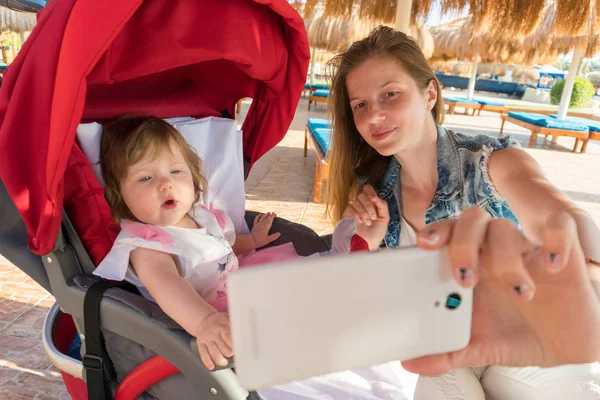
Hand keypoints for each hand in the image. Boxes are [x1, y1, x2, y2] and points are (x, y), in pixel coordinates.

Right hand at [195, 312, 233, 369]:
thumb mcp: (228, 318)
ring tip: (224, 362)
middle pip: (222, 347)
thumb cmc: (220, 321)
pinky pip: (203, 354)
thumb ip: (235, 325)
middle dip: (228, 353)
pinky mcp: (201, 344)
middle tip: (232, 354)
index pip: (228, 337)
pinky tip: (212, 366)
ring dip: (220, 360)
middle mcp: (214, 333)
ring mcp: (207, 339)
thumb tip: (246, 332)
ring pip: (213, 352)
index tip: (238, 350)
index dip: (233, 345)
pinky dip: (207, 362)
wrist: (204, 319)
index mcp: (222, 326)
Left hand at [251, 212, 280, 248]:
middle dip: (270, 215)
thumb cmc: (260, 241)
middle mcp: (262, 225)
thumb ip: (274, 236)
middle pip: (267, 219)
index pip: (270, 221)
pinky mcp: (254, 225)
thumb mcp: (268, 240)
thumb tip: (279, 233)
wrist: (251, 241)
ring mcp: (258, 224)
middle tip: (273, 213)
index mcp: (266, 228)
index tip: (274, 214)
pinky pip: (256, 219)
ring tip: (268, 212)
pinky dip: (258, 216)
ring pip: (262, 218)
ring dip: (265, 215)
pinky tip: (260, 214)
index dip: (272, 217)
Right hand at [342, 185, 389, 250]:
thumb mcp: (385, 218)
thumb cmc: (376, 233)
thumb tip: (375, 197)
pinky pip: (350, 209)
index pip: (367, 189)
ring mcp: (354, 209)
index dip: (369, 191)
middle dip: (369, 206)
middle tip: (373, 216)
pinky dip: (357, 215)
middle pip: (362, 195)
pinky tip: (360, 222)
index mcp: (371, 203)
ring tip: (368, 223)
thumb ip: (382, 206)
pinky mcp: (347, 215)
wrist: (368, 244)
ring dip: (364, 213)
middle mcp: (362, 205)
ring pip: (356, 202)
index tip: (374, 198)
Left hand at [403, 209, 599, 374]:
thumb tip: (412, 364)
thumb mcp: (480, 347)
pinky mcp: (560, 251)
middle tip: (466, 279)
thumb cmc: (513, 335)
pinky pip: (559, 226)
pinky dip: (556, 241)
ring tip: (519, 293)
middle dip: (463, 243)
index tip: (424, 244)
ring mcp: (523, 248)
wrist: (561, 345)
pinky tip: (552, 266)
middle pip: (470, 221)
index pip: (445, 234)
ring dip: (506, 257)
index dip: (434, 233)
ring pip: (504, 226)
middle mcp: (490, 251)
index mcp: (467, 266)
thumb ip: (448, 352)